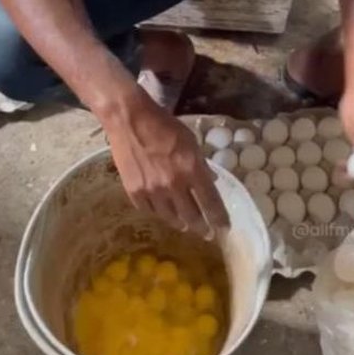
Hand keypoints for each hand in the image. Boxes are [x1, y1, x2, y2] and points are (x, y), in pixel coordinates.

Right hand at [100, 87, 228, 237]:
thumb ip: (201, 165)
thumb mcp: (191, 142)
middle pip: (191, 216)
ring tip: (185, 226)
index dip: (219, 218)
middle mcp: (173, 184)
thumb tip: (212, 181)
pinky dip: (158, 213)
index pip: (211, 202)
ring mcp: (152, 190)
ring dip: (181, 223)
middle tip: (207, 234)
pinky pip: (150, 210)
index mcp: (191, 170)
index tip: (224, 228)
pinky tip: (163, 212)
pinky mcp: (134, 192)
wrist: (129, 119)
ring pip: (170, 217)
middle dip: (202, 228)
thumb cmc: (164, 126)